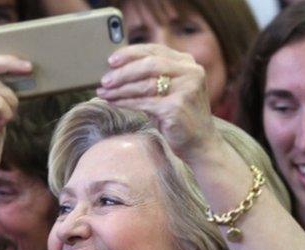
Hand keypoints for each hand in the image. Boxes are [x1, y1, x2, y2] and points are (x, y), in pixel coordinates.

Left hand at [97, 43, 217, 158]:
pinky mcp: (176, 108)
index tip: (111, 60)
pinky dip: (125, 102)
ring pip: (144, 84)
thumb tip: (117, 70)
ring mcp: (185, 90)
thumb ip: (153, 76)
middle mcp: (190, 73)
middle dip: (123, 71)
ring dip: (120, 89)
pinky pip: (143, 102)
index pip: (155, 51)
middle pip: (149, 64)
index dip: (130, 53)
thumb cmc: (180, 116)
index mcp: (188, 63)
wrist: (201, 144)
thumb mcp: (170, 90)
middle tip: (105, 79)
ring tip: (104, 92)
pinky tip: (114, 103)